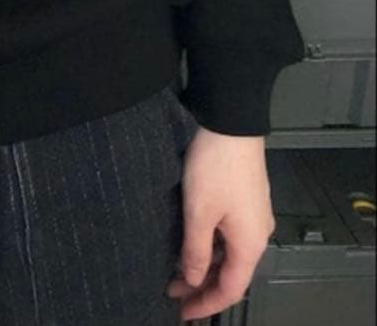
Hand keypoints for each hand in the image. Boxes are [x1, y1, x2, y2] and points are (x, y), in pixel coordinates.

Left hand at [167, 126, 274, 320]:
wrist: (232, 123)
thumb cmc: (216, 166)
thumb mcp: (198, 212)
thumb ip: (196, 250)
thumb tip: (192, 279)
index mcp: (250, 244)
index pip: (230, 289)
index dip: (206, 304)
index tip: (183, 312)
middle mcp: (257, 234)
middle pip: (231, 272)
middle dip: (202, 284)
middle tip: (172, 291)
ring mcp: (254, 214)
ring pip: (230, 252)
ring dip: (205, 263)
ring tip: (176, 268)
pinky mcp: (247, 198)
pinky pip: (230, 233)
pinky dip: (212, 244)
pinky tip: (193, 241)